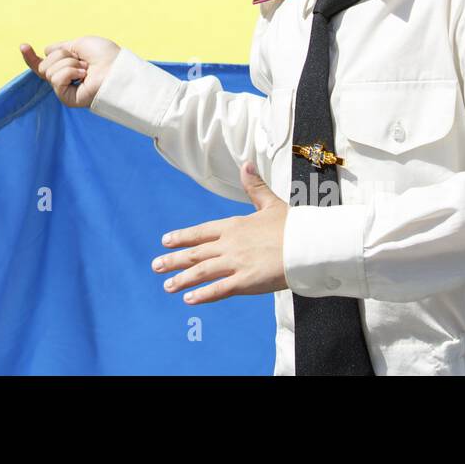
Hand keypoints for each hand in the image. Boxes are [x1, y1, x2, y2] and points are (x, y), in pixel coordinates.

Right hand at [19, 36, 118, 108]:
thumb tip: (46, 50)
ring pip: (48, 71)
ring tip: (86, 69)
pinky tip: (83, 75)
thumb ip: (61, 48)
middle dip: (61, 56)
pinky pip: (55, 79)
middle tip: (81, 60)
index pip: (43, 64)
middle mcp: (65, 78)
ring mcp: (65, 88)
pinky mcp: (67, 98)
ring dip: (68, 64)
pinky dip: (69, 72)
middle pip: (43, 65)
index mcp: (67, 66)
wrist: (116, 68)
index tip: (23, 46)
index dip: (30, 58)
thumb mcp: (79, 44)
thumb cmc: (105, 56)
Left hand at [151, 161, 289, 302]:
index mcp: (234, 225)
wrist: (308, 244)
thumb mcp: (271, 203)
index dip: (183, 237)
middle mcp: (230, 244)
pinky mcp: (245, 281)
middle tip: (156, 266)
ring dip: (182, 279)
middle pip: (196, 253)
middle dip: (174, 260)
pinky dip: (202, 295)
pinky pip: (219, 289)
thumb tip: (246, 164)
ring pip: (202, 272)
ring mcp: (236, 263)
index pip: (201, 232)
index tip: (166, 241)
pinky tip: (188, 299)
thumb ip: (255, 187)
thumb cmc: (293, 225)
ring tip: (166, 285)